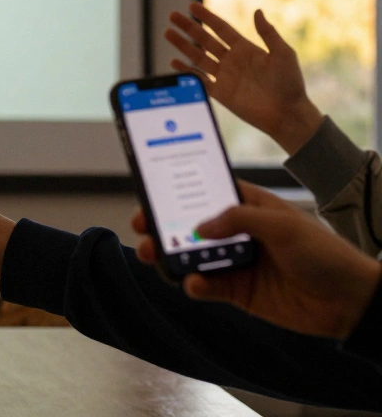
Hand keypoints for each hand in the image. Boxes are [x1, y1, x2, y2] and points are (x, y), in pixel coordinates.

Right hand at [132, 182, 381, 338]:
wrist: (349, 301)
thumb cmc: (324, 253)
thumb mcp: (283, 225)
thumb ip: (239, 220)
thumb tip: (199, 226)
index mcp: (249, 207)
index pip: (206, 193)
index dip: (177, 191)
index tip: (151, 192)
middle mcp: (238, 233)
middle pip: (190, 225)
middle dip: (163, 226)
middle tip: (142, 228)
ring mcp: (235, 262)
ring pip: (192, 256)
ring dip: (171, 256)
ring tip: (153, 256)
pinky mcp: (237, 291)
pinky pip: (206, 286)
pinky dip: (194, 285)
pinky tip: (193, 283)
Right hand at [164, 3, 321, 153]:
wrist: (287, 114)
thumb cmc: (290, 83)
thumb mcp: (283, 54)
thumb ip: (268, 33)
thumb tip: (257, 11)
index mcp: (246, 49)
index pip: (221, 29)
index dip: (207, 17)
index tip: (192, 6)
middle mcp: (232, 60)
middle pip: (204, 40)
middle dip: (188, 27)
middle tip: (173, 16)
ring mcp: (224, 76)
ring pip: (197, 57)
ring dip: (182, 45)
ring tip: (167, 33)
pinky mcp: (220, 93)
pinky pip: (198, 79)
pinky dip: (186, 71)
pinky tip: (174, 62)